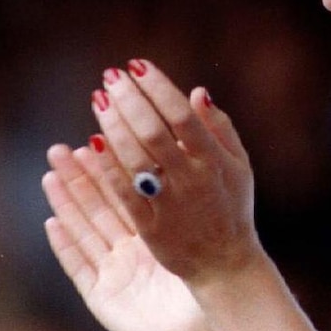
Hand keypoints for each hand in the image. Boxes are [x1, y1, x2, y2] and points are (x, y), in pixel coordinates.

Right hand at [42, 141, 210, 330]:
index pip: (130, 195)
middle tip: (61, 149)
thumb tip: (190, 160)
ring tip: (50, 174)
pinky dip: (65, 245)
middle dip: (80, 179)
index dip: (111, 170)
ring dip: (66, 204)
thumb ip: (189, 203)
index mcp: (156, 237)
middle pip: (101, 208)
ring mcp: (114, 274)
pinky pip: (79, 267)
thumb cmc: (207, 291)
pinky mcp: (102, 297)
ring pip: (86, 231)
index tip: (96, 138)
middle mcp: (131, 253)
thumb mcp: (197, 241)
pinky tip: (52, 222)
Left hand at [85, 60, 259, 283]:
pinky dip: (107, 167)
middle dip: (130, 100)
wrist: (224, 264)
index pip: (184, 116)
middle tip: (111, 76)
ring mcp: (171, 204)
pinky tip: (91, 143)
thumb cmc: (231, 207)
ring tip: (99, 100)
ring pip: (135, 159)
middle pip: (155, 132)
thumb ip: (220, 128)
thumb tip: (197, 92)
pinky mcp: (151, 227)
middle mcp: (194, 180)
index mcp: (216, 161)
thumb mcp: (238, 166)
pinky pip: (123, 192)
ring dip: (114, 126)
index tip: (138, 65)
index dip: (159, 87)